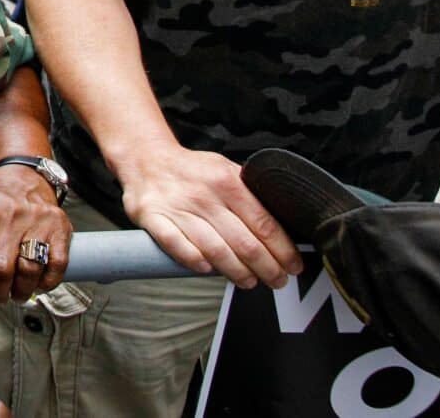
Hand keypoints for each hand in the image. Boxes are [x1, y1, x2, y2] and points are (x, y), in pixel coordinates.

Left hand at [0, 166, 72, 302]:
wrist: (24, 174)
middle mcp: (13, 212)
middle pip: (3, 264)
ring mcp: (39, 219)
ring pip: (29, 269)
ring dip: (22, 290)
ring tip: (17, 294)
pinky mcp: (60, 226)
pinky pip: (56, 264)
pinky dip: (48, 282)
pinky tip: (39, 284)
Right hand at [117, 143, 301, 287]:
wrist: (146, 158)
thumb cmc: (192, 171)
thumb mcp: (226, 169)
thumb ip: (251, 194)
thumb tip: (284, 224)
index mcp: (227, 181)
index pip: (264, 224)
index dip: (283, 251)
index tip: (293, 265)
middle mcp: (204, 195)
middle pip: (244, 243)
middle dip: (267, 269)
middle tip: (277, 281)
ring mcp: (177, 207)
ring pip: (215, 250)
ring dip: (237, 272)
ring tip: (249, 281)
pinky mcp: (153, 217)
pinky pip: (176, 245)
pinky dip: (193, 260)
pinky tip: (207, 269)